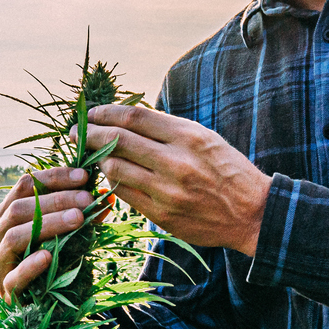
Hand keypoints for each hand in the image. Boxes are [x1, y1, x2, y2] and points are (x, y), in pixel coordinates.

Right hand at [0, 166, 96, 299]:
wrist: (44, 306)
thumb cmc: (53, 261)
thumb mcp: (66, 233)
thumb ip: (82, 214)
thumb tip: (108, 195)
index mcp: (6, 214)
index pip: (25, 185)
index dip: (54, 177)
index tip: (84, 176)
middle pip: (20, 208)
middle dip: (56, 200)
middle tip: (87, 200)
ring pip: (15, 236)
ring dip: (48, 224)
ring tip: (78, 219)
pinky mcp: (6, 290)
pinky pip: (15, 276)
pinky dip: (30, 265)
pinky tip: (49, 256)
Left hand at [84, 105, 269, 255]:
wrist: (253, 213)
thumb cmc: (228, 171)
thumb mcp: (204, 138)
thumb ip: (167, 129)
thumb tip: (127, 120)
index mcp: (187, 137)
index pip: (133, 117)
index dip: (105, 113)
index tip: (92, 113)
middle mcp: (176, 162)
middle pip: (118, 141)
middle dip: (90, 134)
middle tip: (76, 132)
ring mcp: (167, 191)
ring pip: (115, 170)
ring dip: (97, 160)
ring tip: (91, 155)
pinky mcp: (162, 215)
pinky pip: (125, 195)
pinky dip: (113, 183)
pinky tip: (110, 177)